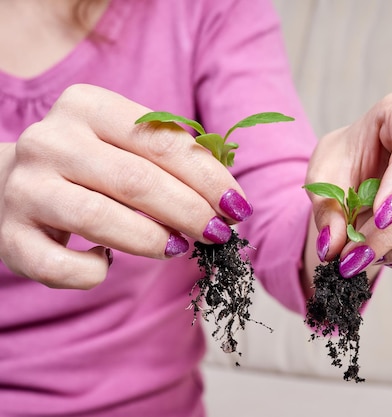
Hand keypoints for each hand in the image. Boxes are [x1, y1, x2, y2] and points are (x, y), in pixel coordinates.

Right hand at [0, 84, 251, 288]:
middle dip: (190, 212)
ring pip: (100, 219)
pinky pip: (61, 267)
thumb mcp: (126, 145)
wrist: (7, 183)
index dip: (209, 178)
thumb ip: (171, 160)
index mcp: (86, 106)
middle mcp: (50, 141)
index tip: (238, 206)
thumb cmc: (90, 167)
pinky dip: (94, 273)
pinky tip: (105, 263)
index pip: (163, 142)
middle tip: (219, 233)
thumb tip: (228, 199)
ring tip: (179, 247)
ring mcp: (24, 187)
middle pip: (137, 181)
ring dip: (152, 241)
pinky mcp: (9, 236)